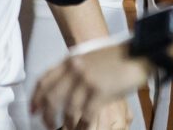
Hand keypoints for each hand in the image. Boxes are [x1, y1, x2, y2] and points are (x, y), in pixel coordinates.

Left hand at [32, 36, 150, 129]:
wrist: (139, 51)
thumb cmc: (119, 54)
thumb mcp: (91, 55)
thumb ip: (75, 66)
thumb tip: (63, 82)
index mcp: (72, 59)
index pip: (45, 80)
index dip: (36, 97)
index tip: (33, 109)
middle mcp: (76, 69)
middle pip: (52, 97)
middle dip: (47, 115)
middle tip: (47, 124)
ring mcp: (87, 80)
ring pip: (68, 109)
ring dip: (66, 123)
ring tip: (67, 128)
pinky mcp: (100, 91)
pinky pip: (85, 114)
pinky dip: (81, 125)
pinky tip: (81, 128)